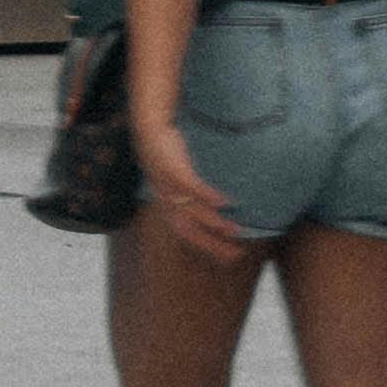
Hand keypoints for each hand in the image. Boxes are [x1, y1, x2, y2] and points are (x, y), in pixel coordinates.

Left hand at [135, 118, 252, 254]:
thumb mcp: (175, 178)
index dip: (206, 247)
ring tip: (236, 230)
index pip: (187, 235)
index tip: (228, 257)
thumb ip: (189, 194)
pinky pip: (193, 187)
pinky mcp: (175, 169)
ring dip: (216, 223)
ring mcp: (170, 187)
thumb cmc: (167, 154)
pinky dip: (209, 197)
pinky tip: (226, 203)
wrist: (151, 130)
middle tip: (236, 254)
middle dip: (212, 244)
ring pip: (194, 212)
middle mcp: (167, 201)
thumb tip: (212, 205)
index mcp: (167, 205)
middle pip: (190, 230)